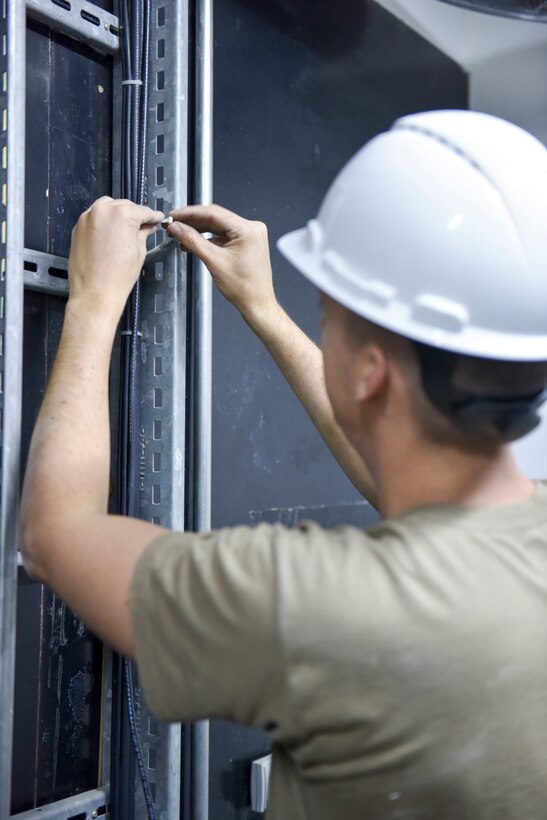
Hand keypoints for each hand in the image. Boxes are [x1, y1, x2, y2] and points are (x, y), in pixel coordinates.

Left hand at [68, 197, 163, 317]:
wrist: (94, 293)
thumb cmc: (119, 275)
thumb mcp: (139, 251)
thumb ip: (143, 233)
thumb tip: (147, 226)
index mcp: (122, 214)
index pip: (142, 211)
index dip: (152, 216)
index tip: (158, 218)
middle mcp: (103, 210)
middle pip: (124, 205)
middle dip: (134, 214)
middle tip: (144, 225)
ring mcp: (87, 217)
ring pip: (107, 207)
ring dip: (117, 214)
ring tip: (125, 228)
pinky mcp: (78, 227)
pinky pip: (94, 217)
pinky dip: (104, 221)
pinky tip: (110, 233)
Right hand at [168, 204, 278, 328]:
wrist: (256, 304)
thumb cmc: (244, 288)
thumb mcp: (214, 261)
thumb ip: (193, 241)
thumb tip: (177, 228)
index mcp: (248, 230)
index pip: (213, 213)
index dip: (190, 213)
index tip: (175, 215)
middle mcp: (252, 228)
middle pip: (216, 218)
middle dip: (193, 221)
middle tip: (174, 224)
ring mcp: (250, 235)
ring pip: (218, 227)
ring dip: (199, 230)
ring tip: (180, 233)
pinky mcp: (246, 243)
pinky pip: (224, 235)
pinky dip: (209, 238)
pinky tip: (194, 242)